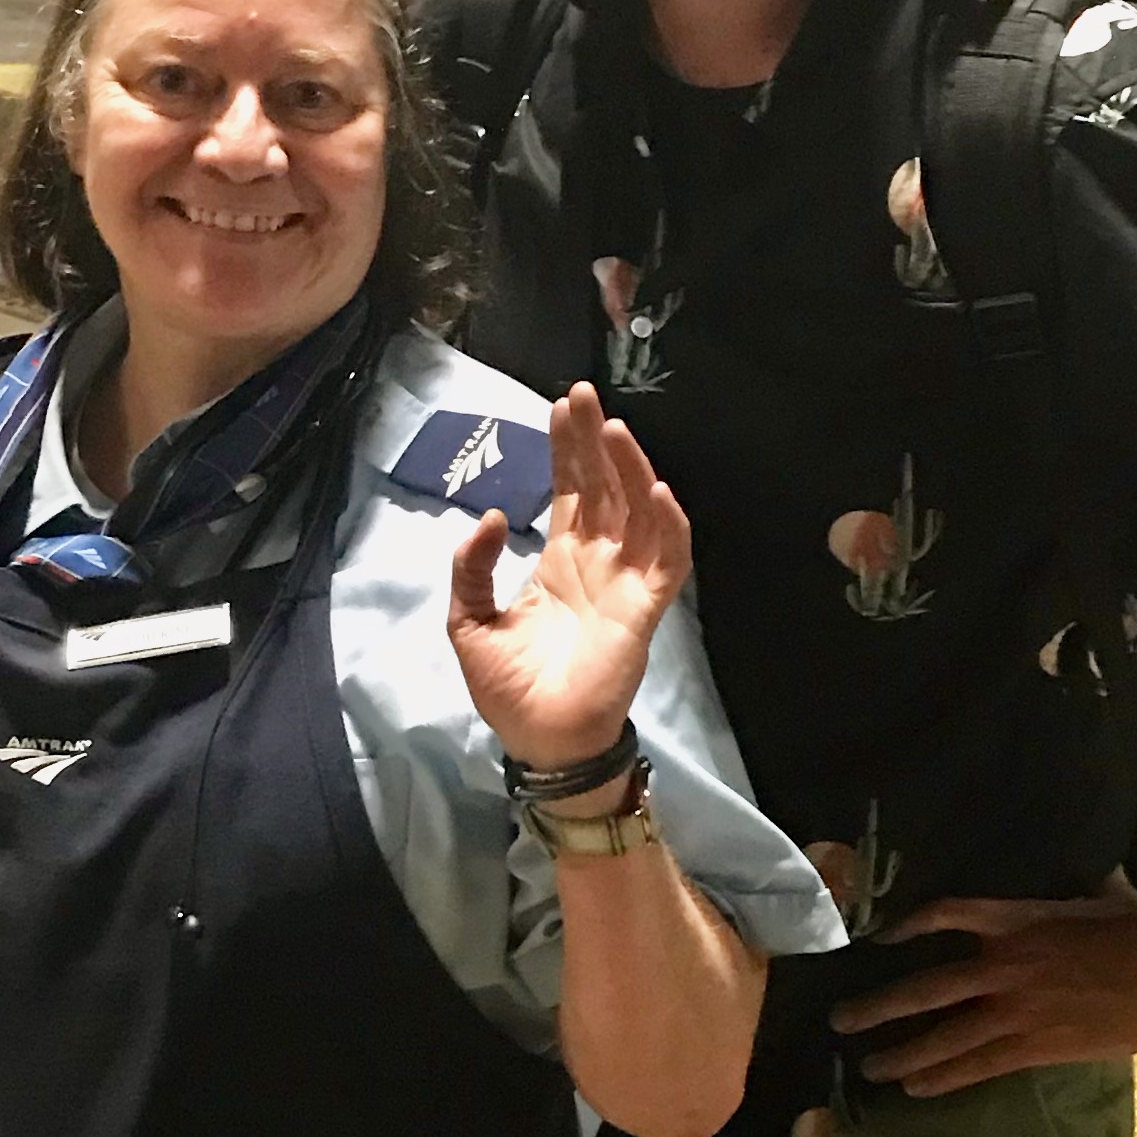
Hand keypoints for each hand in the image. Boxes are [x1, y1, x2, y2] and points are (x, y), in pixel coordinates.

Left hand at [448, 384, 691, 771]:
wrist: (539, 741)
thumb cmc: (510, 689)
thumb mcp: (468, 622)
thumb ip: (471, 570)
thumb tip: (490, 517)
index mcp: (561, 561)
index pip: (571, 490)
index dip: (567, 449)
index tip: (560, 407)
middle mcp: (599, 563)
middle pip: (605, 487)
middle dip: (595, 441)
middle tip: (584, 395)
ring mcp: (625, 583)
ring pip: (639, 512)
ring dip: (630, 469)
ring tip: (611, 430)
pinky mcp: (644, 609)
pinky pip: (668, 559)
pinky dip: (668, 524)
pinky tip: (654, 490)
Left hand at [829, 891, 1136, 1094]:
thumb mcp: (1108, 895)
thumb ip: (1088, 888)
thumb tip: (1096, 875)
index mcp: (1018, 919)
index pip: (947, 913)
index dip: (910, 924)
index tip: (884, 937)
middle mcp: (1003, 963)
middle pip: (927, 986)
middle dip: (880, 1005)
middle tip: (840, 1020)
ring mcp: (1016, 1007)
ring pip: (943, 1034)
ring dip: (902, 1052)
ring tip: (868, 1066)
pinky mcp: (1036, 1044)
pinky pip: (977, 1064)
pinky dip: (944, 1076)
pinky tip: (915, 1089)